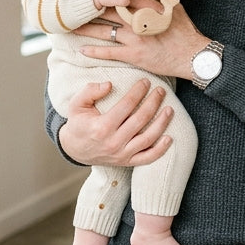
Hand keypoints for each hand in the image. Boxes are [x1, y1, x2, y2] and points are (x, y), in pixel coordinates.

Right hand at [57, 79, 172, 166]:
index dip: (138, 91)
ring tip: (169, 109)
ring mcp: (121, 154)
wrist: (74, 149)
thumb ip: (90, 91)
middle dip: (153, 102)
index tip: (146, 82)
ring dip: (161, 123)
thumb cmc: (78, 123)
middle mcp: (113, 142)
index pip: (126, 105)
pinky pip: (147, 158)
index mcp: (102, 127)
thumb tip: (109, 84)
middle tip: (160, 90)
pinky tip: (169, 138)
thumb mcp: (76, 104)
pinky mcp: (126, 162)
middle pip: (140, 120)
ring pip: (148, 139)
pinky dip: (160, 150)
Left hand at [75, 0, 208, 79]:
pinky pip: (109, 52)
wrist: (191, 55)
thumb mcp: (174, 8)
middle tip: (76, 7)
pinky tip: (82, 49)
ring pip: (105, 31)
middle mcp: (138, 21)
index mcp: (147, 7)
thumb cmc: (185, 31)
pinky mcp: (133, 55)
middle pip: (109, 12)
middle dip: (92, 9)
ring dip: (87, 29)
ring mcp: (134, 38)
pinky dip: (94, 51)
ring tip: (71, 26)